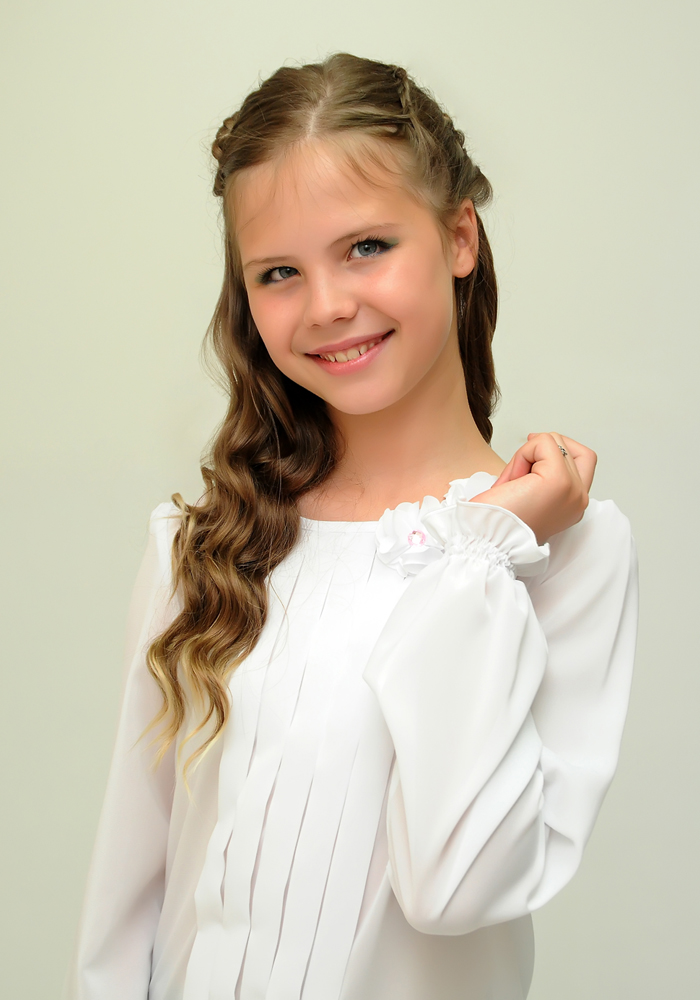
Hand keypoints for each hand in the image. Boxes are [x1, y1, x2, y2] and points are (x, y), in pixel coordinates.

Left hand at [470, 433, 596, 543]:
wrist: (486, 539)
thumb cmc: (496, 521)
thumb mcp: (527, 493)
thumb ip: (541, 472)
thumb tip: (537, 440)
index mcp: (572, 505)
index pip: (583, 459)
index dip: (555, 451)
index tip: (528, 461)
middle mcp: (579, 499)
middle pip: (571, 447)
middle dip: (541, 451)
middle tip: (518, 471)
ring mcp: (573, 490)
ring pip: (555, 442)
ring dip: (527, 454)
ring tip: (513, 481)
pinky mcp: (559, 480)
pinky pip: (545, 442)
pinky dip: (523, 453)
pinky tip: (512, 479)